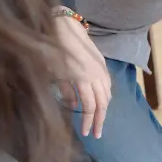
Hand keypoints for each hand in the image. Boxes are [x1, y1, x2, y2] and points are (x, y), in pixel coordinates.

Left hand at [54, 13, 110, 137]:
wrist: (64, 27)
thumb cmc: (53, 49)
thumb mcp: (54, 73)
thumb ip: (66, 91)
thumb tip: (74, 106)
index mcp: (83, 79)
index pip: (90, 107)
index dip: (88, 122)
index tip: (85, 134)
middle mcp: (96, 76)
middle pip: (102, 104)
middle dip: (99, 120)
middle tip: (97, 134)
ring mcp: (101, 70)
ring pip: (108, 95)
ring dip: (104, 109)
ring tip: (99, 120)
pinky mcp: (102, 64)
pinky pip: (108, 85)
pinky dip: (106, 96)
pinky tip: (102, 101)